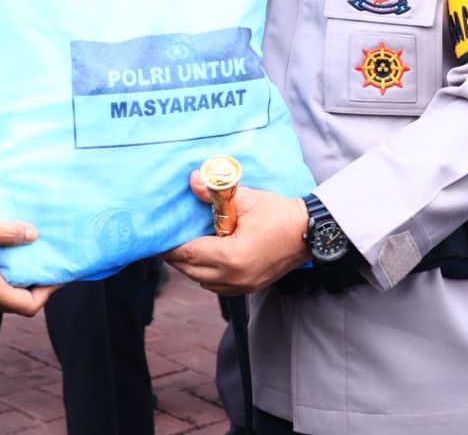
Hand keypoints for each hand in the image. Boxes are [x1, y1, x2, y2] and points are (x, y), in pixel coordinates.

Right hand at [0, 201, 54, 314]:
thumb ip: (7, 232)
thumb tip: (34, 235)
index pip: (27, 306)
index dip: (48, 292)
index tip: (59, 273)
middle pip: (18, 305)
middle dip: (37, 287)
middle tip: (49, 264)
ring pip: (6, 299)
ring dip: (22, 284)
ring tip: (33, 259)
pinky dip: (8, 281)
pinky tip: (12, 261)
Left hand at [161, 169, 310, 295]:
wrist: (311, 232)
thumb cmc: (279, 214)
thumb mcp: (246, 199)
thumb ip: (215, 192)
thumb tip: (192, 180)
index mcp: (230, 257)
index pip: (187, 254)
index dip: (168, 246)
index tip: (156, 236)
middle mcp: (234, 277)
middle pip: (190, 271)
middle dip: (175, 256)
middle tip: (165, 240)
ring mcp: (243, 286)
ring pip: (202, 281)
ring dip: (190, 266)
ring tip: (183, 247)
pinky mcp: (250, 287)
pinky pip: (218, 286)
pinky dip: (206, 274)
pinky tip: (205, 257)